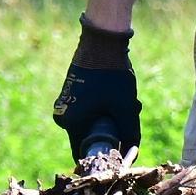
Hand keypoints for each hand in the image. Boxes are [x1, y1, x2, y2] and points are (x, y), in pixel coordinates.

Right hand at [52, 22, 140, 165]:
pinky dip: (104, 105)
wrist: (101, 41)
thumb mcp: (125, 108)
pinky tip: (118, 93)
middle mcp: (62, 115)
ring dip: (111, 116)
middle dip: (113, 130)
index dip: (104, 152)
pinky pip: (88, 108)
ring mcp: (65, 102)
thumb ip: (130, 133)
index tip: (121, 146)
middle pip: (91, 135)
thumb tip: (133, 153)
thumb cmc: (112, 76)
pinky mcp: (71, 91)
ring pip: (92, 120)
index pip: (84, 152)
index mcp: (70, 123)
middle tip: (130, 115)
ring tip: (128, 102)